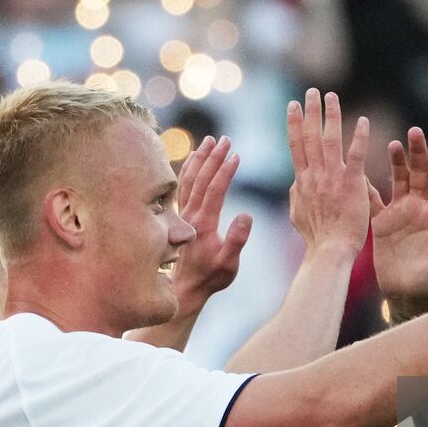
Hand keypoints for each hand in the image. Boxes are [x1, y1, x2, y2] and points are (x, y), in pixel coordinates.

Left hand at [171, 136, 253, 315]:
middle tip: (226, 139)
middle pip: (201, 178)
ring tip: (210, 140)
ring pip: (189, 179)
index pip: (215, 190)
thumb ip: (237, 240)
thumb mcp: (229, 264)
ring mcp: (183, 214)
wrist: (186, 287)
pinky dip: (188, 168)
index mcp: (204, 223)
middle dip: (213, 157)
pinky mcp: (180, 215)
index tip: (236, 155)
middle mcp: (190, 215)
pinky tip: (194, 158)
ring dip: (200, 158)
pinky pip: (182, 186)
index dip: (225, 171)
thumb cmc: (211, 277)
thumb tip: (247, 215)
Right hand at [286, 89, 370, 254]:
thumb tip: (297, 182)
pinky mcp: (351, 183)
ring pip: (329, 139)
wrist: (330, 250)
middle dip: (309, 112)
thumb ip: (298, 194)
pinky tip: (363, 120)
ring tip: (330, 96)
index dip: (293, 123)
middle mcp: (314, 175)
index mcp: (302, 181)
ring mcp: (332, 177)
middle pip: (309, 136)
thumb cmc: (316, 238)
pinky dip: (358, 136)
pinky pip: (355, 154)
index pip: (295, 146)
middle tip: (311, 92)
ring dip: (330, 115)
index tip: (292, 105)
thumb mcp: (297, 214)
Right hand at [370, 127, 427, 315]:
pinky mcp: (381, 223)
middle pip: (420, 172)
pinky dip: (367, 187)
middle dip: (418, 152)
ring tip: (394, 143)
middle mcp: (419, 208)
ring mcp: (399, 213)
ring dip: (397, 161)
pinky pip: (372, 201)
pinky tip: (361, 171)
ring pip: (399, 180)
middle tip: (414, 132)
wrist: (408, 296)